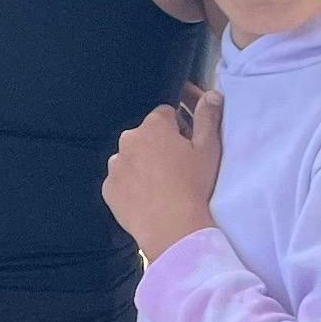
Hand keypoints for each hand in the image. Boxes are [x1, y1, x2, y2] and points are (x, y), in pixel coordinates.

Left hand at [105, 87, 223, 261]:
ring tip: (160, 186)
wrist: (172, 228)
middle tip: (175, 168)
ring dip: (142, 164)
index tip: (187, 146)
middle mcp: (129, 139)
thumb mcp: (208, 149)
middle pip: (145, 135)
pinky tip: (146, 199)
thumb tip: (212, 93)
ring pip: (130, 157)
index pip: (165, 114)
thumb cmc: (194, 185)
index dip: (179, 128)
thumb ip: (208, 117)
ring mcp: (115, 164)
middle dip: (158, 145)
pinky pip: (120, 180)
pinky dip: (130, 185)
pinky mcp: (108, 187)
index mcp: (154, 126)